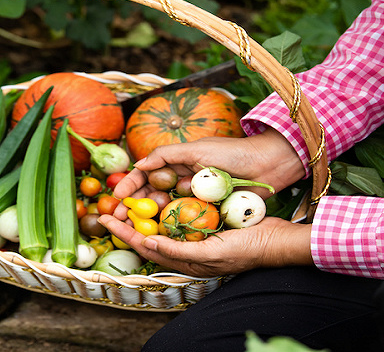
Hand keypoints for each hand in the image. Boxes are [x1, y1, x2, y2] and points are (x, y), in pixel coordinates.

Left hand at [99, 215, 312, 276]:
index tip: (105, 218)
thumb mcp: (210, 254)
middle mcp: (185, 250)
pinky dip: (164, 206)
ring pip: (161, 224)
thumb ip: (178, 251)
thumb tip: (148, 242)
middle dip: (128, 222)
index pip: (146, 245)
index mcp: (184, 261)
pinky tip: (158, 193)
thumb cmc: (246, 250)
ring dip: (144, 212)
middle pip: (148, 235)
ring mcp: (195, 237)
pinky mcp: (205, 224)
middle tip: (110, 206)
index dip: (124, 232)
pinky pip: (178, 216)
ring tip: (128, 198)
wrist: (275, 241)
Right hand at [110, 128, 305, 219]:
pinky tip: (161, 232)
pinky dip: (172, 224)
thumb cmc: (232, 154)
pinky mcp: (206, 209)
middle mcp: (182, 179)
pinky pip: (184, 218)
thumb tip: (138, 165)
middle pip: (150, 193)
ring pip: (165, 208)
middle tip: (120, 219)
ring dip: (150, 216)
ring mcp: (193, 195)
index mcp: (177, 162)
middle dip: (134, 206)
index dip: (129, 185)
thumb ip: (166, 155)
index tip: (116, 198)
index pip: (146, 174)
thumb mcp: (196, 150)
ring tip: (140, 225)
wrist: (267, 166)